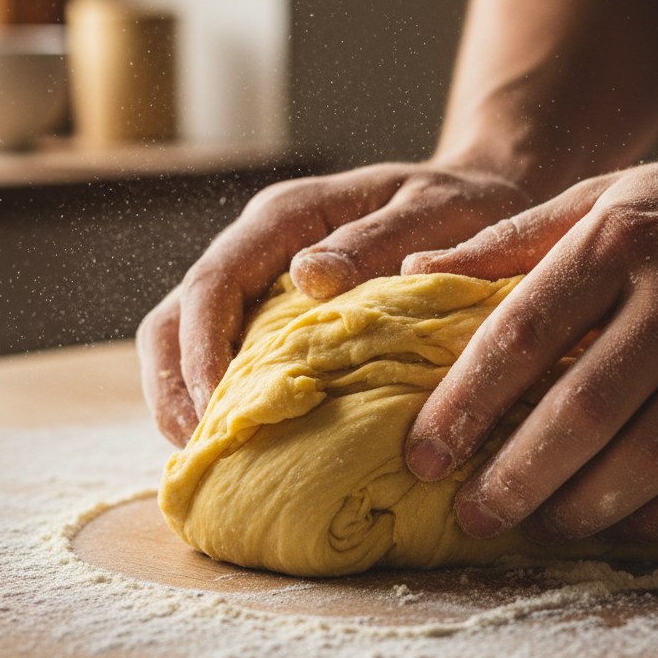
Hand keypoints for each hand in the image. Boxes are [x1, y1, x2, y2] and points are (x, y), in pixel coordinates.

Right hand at [137, 162, 530, 445]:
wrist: (481, 200)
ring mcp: (264, 280)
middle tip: (200, 448)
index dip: (201, 346)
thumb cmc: (462, 205)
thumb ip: (374, 239)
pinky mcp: (279, 314)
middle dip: (175, 383)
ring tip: (209, 456)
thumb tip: (308, 278)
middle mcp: (262, 245)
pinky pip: (230, 355)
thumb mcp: (433, 210)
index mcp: (288, 215)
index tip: (216, 405)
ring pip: (188, 338)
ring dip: (186, 397)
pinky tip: (242, 439)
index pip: (216, 280)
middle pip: (180, 313)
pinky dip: (222, 399)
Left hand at [402, 135, 657, 543]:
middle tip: (472, 515)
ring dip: (583, 510)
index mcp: (621, 237)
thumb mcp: (603, 196)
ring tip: (536, 527)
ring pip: (650, 458)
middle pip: (583, 411)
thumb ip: (510, 239)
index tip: (424, 454)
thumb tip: (416, 272)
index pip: (523, 332)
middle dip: (515, 478)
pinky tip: (618, 527)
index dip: (465, 403)